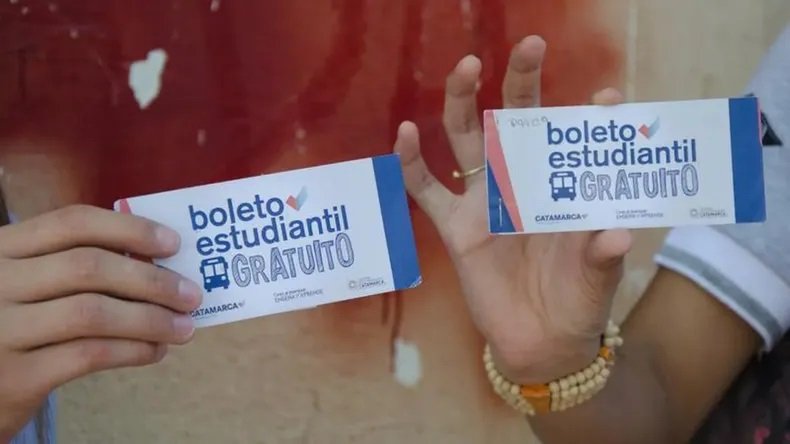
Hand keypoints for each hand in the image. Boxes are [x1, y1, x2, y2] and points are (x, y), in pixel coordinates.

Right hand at [0, 205, 201, 440]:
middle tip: (192, 295)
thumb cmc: (12, 324)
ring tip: (184, 327)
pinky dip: (132, 351)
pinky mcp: (15, 377)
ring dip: (150, 319)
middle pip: (89, 267)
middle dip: (152, 281)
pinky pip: (88, 355)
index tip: (174, 243)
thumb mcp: (27, 283)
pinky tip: (155, 351)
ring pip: (92, 313)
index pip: (73, 222)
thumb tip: (159, 263)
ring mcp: (1, 330)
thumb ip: (74, 265)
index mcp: (3, 248)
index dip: (130, 229)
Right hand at [393, 36, 631, 383]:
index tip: (608, 99)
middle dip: (523, 83)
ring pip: (467, 138)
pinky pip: (427, 189)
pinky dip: (412, 162)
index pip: (574, 140)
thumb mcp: (598, 277)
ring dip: (465, 102)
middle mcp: (523, 183)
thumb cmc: (580, 301)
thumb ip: (603, 254)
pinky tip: (405, 132)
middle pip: (516, 120)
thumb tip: (618, 234)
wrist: (542, 343)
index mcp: (562, 187)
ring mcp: (486, 201)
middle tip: (531, 46)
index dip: (589, 116)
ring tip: (468, 68)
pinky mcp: (456, 228)